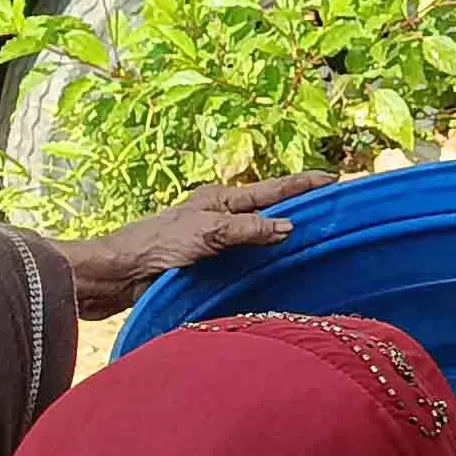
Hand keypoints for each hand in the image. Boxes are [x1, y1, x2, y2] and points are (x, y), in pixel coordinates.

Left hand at [64, 172, 319, 316]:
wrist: (120, 275)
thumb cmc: (156, 245)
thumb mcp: (207, 232)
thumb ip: (248, 229)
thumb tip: (289, 226)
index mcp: (221, 200)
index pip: (273, 190)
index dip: (304, 184)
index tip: (334, 179)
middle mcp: (222, 217)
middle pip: (270, 211)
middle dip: (301, 208)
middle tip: (335, 209)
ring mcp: (216, 241)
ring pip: (260, 237)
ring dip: (285, 238)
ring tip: (318, 238)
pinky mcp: (209, 265)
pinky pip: (248, 260)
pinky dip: (268, 262)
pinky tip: (282, 269)